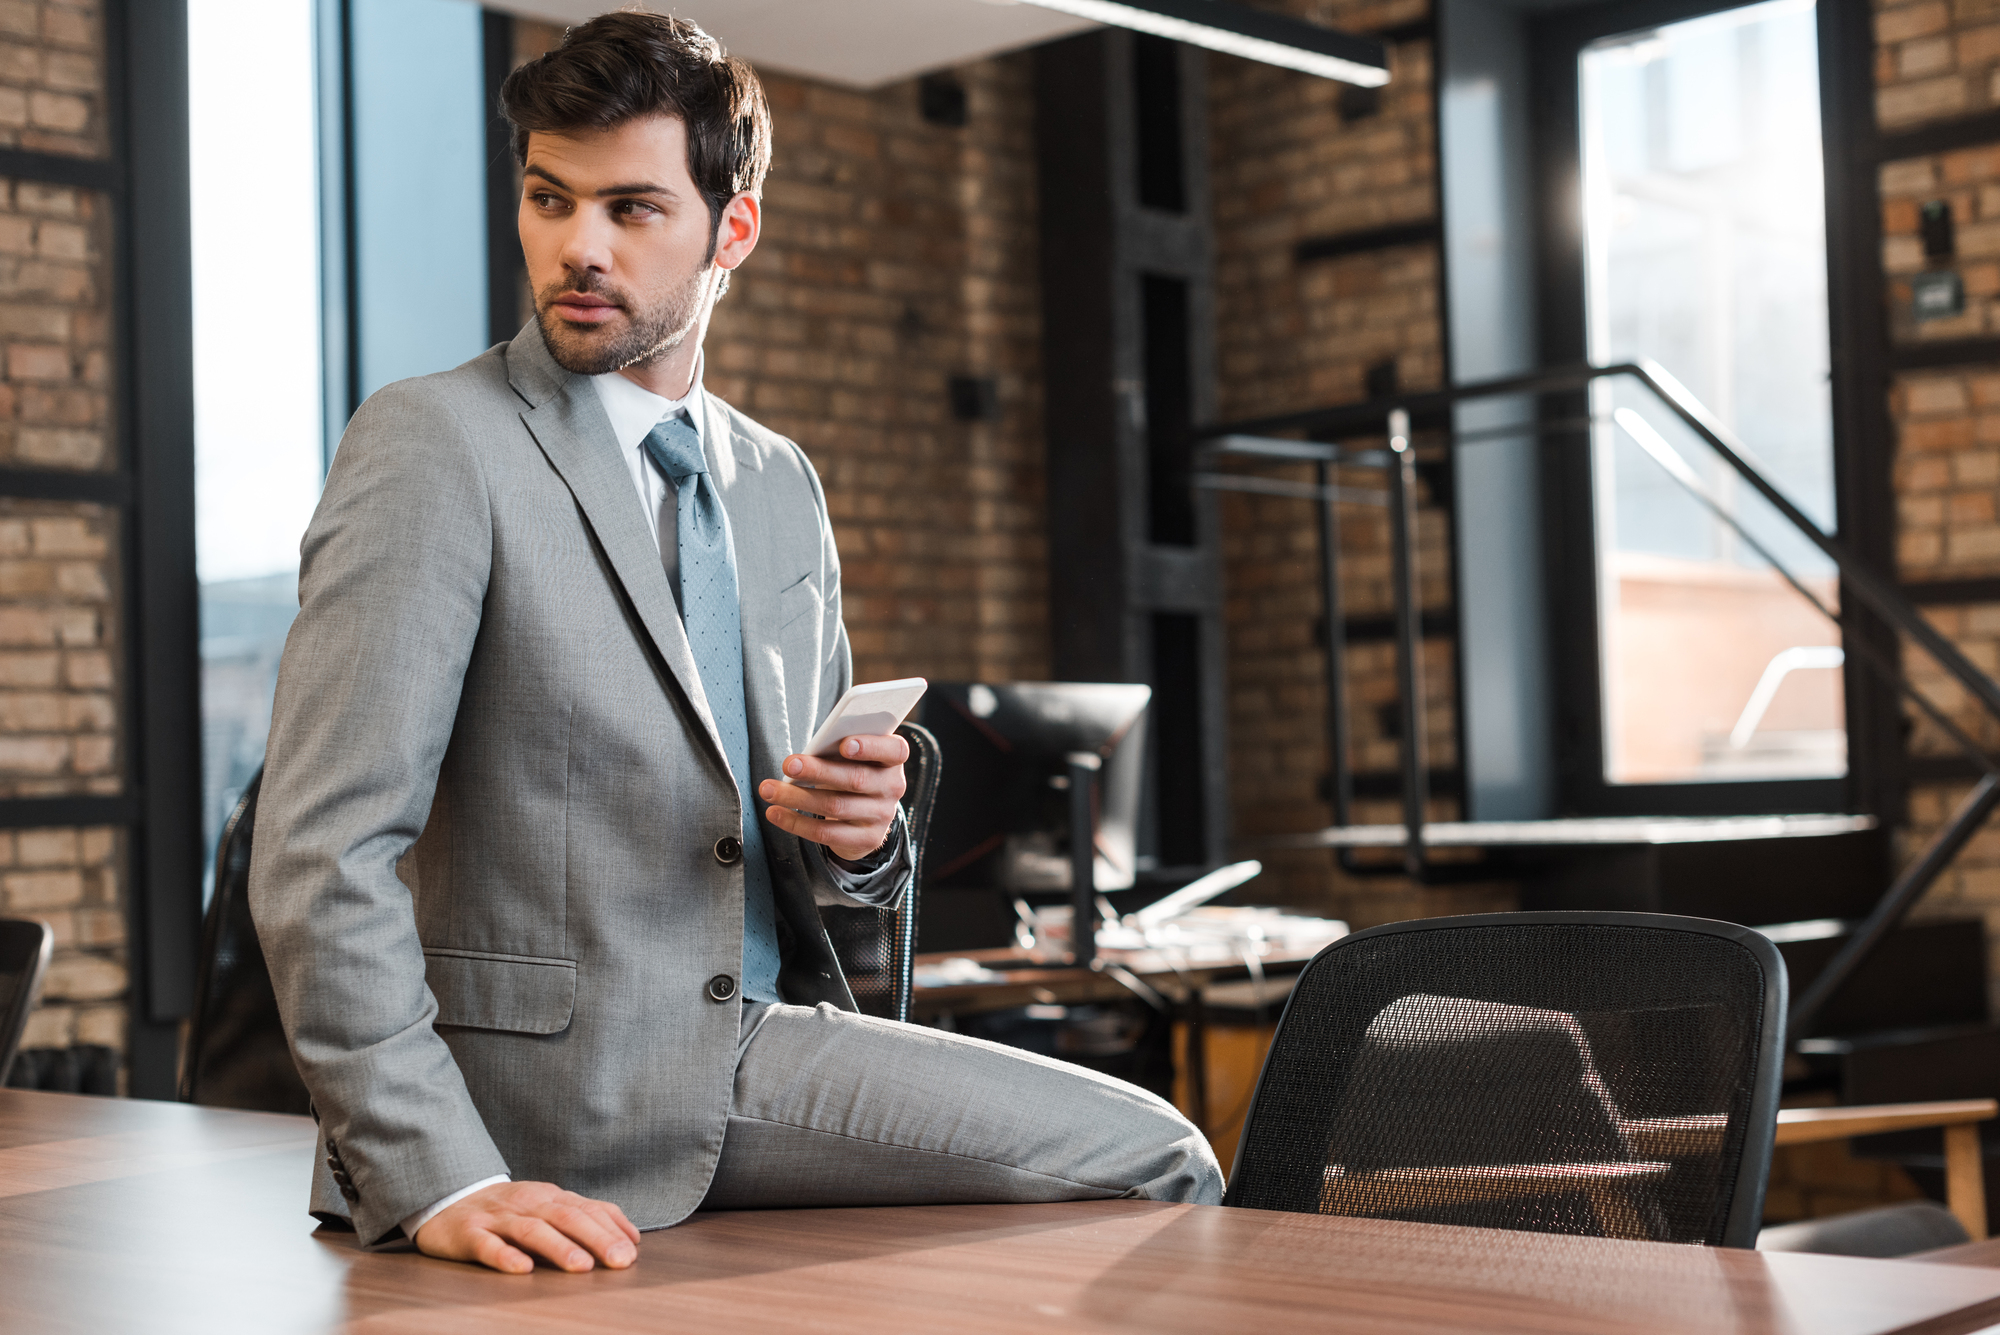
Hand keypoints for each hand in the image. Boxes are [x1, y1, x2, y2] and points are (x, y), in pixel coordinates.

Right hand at [413, 1180, 639, 1273]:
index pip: (586, 1209)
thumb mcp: (548, 1206)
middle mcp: (527, 1203)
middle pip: (566, 1218)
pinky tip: (523, 1269)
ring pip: (531, 1230)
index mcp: (549, 1197)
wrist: (447, 1200)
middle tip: (619, 1261)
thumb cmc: (508, 1210)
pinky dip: (506, 1256)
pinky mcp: (469, 1234)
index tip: (633, 1251)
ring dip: (559, 1248)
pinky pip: (488, 1245)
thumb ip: (587, 1216)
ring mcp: (498, 1218)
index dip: (611, 1229)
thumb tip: (631, 1237)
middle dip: (596, 1239)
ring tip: (581, 1267)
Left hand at [759, 732, 907, 862]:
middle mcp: (892, 788)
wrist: (864, 817)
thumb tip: (806, 754)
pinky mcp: (865, 839)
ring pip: (836, 806)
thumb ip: (839, 750)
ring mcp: (881, 816)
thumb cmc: (850, 772)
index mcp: (892, 760)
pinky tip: (775, 813)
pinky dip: (796, 822)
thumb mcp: (853, 758)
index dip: (871, 747)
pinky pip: (826, 833)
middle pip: (856, 779)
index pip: (895, 751)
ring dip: (797, 797)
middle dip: (818, 771)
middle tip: (788, 765)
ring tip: (768, 789)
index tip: (844, 744)